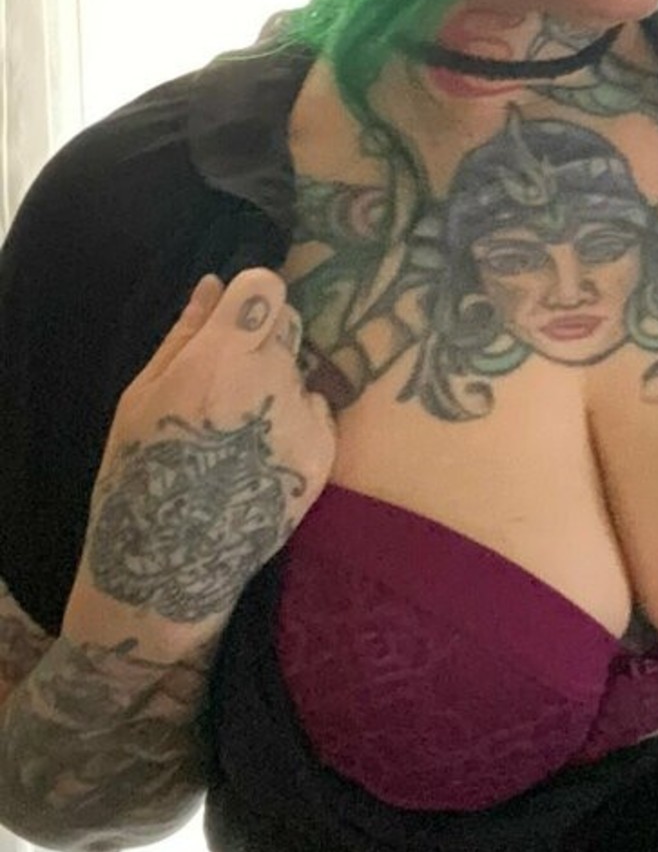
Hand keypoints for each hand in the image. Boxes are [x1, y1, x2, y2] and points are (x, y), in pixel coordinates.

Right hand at [66, 270, 336, 647]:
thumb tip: (214, 285)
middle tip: (227, 383)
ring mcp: (304, 420)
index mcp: (219, 360)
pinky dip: (296, 421)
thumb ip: (186, 335)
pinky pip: (317, 411)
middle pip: (287, 324)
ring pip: (301, 370)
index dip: (251, 296)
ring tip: (239, 430)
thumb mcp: (141, 398)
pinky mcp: (324, 455)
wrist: (170, 566)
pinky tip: (259, 455)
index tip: (237, 315)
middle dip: (262, 338)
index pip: (266, 287)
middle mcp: (271, 381)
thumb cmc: (138, 474)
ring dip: (278, 382)